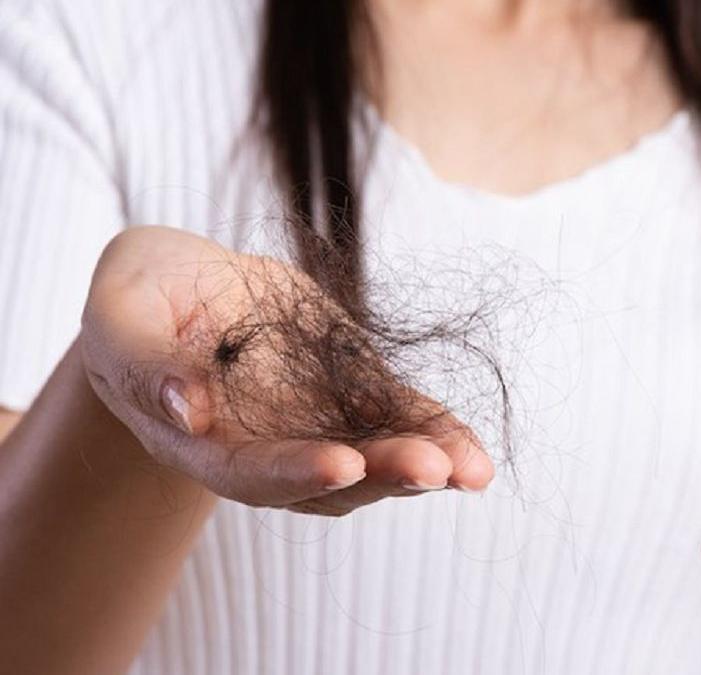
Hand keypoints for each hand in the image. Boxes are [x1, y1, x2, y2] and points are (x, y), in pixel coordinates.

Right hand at [79, 226, 492, 514]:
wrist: (183, 287)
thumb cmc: (138, 299)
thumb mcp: (120, 314)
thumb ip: (143, 363)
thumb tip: (183, 411)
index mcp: (201, 441)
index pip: (250, 471)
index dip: (295, 471)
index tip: (343, 463)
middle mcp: (266, 448)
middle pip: (328, 480)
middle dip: (382, 475)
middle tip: (433, 468)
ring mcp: (317, 424)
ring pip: (376, 459)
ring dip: (424, 465)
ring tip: (471, 468)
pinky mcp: (354, 392)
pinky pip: (401, 419)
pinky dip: (438, 433)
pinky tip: (475, 453)